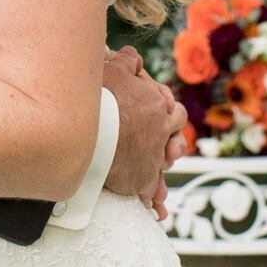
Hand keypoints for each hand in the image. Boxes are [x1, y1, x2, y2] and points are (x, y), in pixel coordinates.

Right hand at [102, 47, 186, 220]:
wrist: (91, 128)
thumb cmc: (101, 95)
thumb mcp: (114, 68)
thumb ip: (127, 61)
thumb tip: (133, 56)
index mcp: (159, 107)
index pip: (172, 109)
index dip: (165, 110)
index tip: (159, 113)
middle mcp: (162, 133)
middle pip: (176, 138)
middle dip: (171, 141)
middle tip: (165, 145)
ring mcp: (153, 158)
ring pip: (166, 166)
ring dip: (164, 171)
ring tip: (161, 180)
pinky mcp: (142, 179)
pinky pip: (151, 194)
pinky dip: (154, 202)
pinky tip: (157, 210)